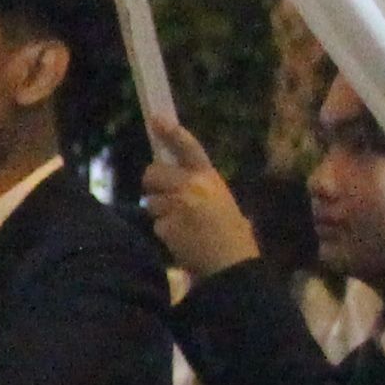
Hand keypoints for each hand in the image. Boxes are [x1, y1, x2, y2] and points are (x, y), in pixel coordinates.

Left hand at [140, 117, 258, 281]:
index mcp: (210, 178)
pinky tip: (182, 241)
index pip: (188, 148)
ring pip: (151, 202)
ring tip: (184, 228)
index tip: (156, 118)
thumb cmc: (231, 236)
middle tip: (165, 199)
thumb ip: (198, 186)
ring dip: (161, 214)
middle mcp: (193, 187)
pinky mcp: (168, 226)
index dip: (171, 132)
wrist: (234, 266)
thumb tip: (169, 178)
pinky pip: (156, 225)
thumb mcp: (221, 201)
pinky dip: (165, 234)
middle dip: (153, 185)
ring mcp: (179, 206)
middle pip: (152, 173)